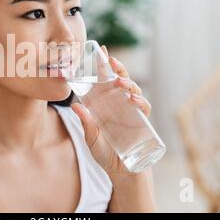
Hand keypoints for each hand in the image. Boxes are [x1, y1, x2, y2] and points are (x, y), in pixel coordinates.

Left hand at [71, 45, 151, 176]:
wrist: (121, 171)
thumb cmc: (104, 153)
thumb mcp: (91, 138)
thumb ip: (86, 123)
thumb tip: (76, 106)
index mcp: (104, 104)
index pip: (104, 80)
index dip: (103, 65)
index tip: (100, 49)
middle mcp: (117, 104)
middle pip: (120, 80)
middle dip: (117, 68)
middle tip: (110, 60)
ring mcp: (130, 111)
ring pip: (133, 90)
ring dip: (127, 83)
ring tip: (120, 82)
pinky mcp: (141, 121)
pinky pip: (143, 107)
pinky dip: (140, 101)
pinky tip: (133, 99)